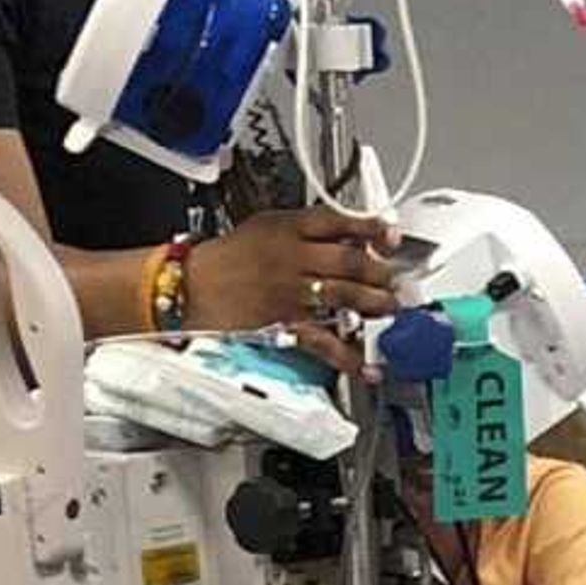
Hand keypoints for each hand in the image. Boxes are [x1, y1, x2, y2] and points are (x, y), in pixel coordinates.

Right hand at [187, 208, 400, 348]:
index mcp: (289, 229)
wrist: (190, 286)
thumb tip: (350, 235)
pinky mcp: (284, 324)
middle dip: (380, 273)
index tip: (391, 235)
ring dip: (374, 304)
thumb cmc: (228, 257)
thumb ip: (307, 229)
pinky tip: (365, 363)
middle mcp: (292, 258)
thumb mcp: (266, 226)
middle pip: (350, 261)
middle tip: (395, 281)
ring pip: (343, 297)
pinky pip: (322, 340)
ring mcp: (290, 293)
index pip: (338, 221)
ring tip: (390, 308)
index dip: (371, 228)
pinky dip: (347, 356)